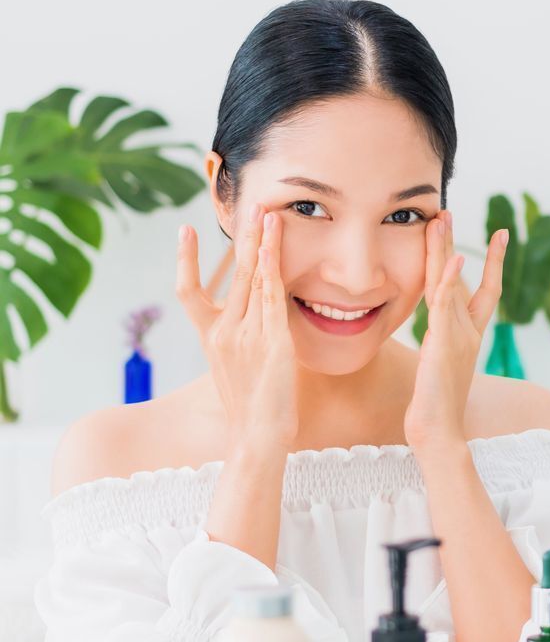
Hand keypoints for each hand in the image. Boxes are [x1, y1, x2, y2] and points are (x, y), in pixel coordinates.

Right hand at [176, 205, 298, 448]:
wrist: (257, 436)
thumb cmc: (252, 406)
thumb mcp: (238, 367)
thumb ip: (243, 339)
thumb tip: (258, 317)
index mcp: (210, 337)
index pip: (188, 292)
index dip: (186, 261)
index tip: (185, 231)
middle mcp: (223, 332)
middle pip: (232, 274)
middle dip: (244, 238)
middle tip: (253, 205)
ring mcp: (246, 336)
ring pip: (253, 279)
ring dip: (263, 244)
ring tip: (269, 214)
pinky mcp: (271, 342)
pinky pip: (271, 298)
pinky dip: (271, 271)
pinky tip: (272, 248)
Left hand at [404, 210, 507, 452]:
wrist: (439, 429)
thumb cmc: (435, 406)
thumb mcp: (440, 367)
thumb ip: (443, 345)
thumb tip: (441, 335)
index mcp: (468, 334)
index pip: (485, 290)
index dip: (493, 262)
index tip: (501, 235)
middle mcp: (467, 330)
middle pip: (463, 277)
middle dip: (455, 244)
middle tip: (449, 211)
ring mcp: (458, 334)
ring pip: (449, 284)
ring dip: (445, 250)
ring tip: (442, 219)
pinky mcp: (445, 342)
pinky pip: (446, 306)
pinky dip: (450, 282)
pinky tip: (453, 260)